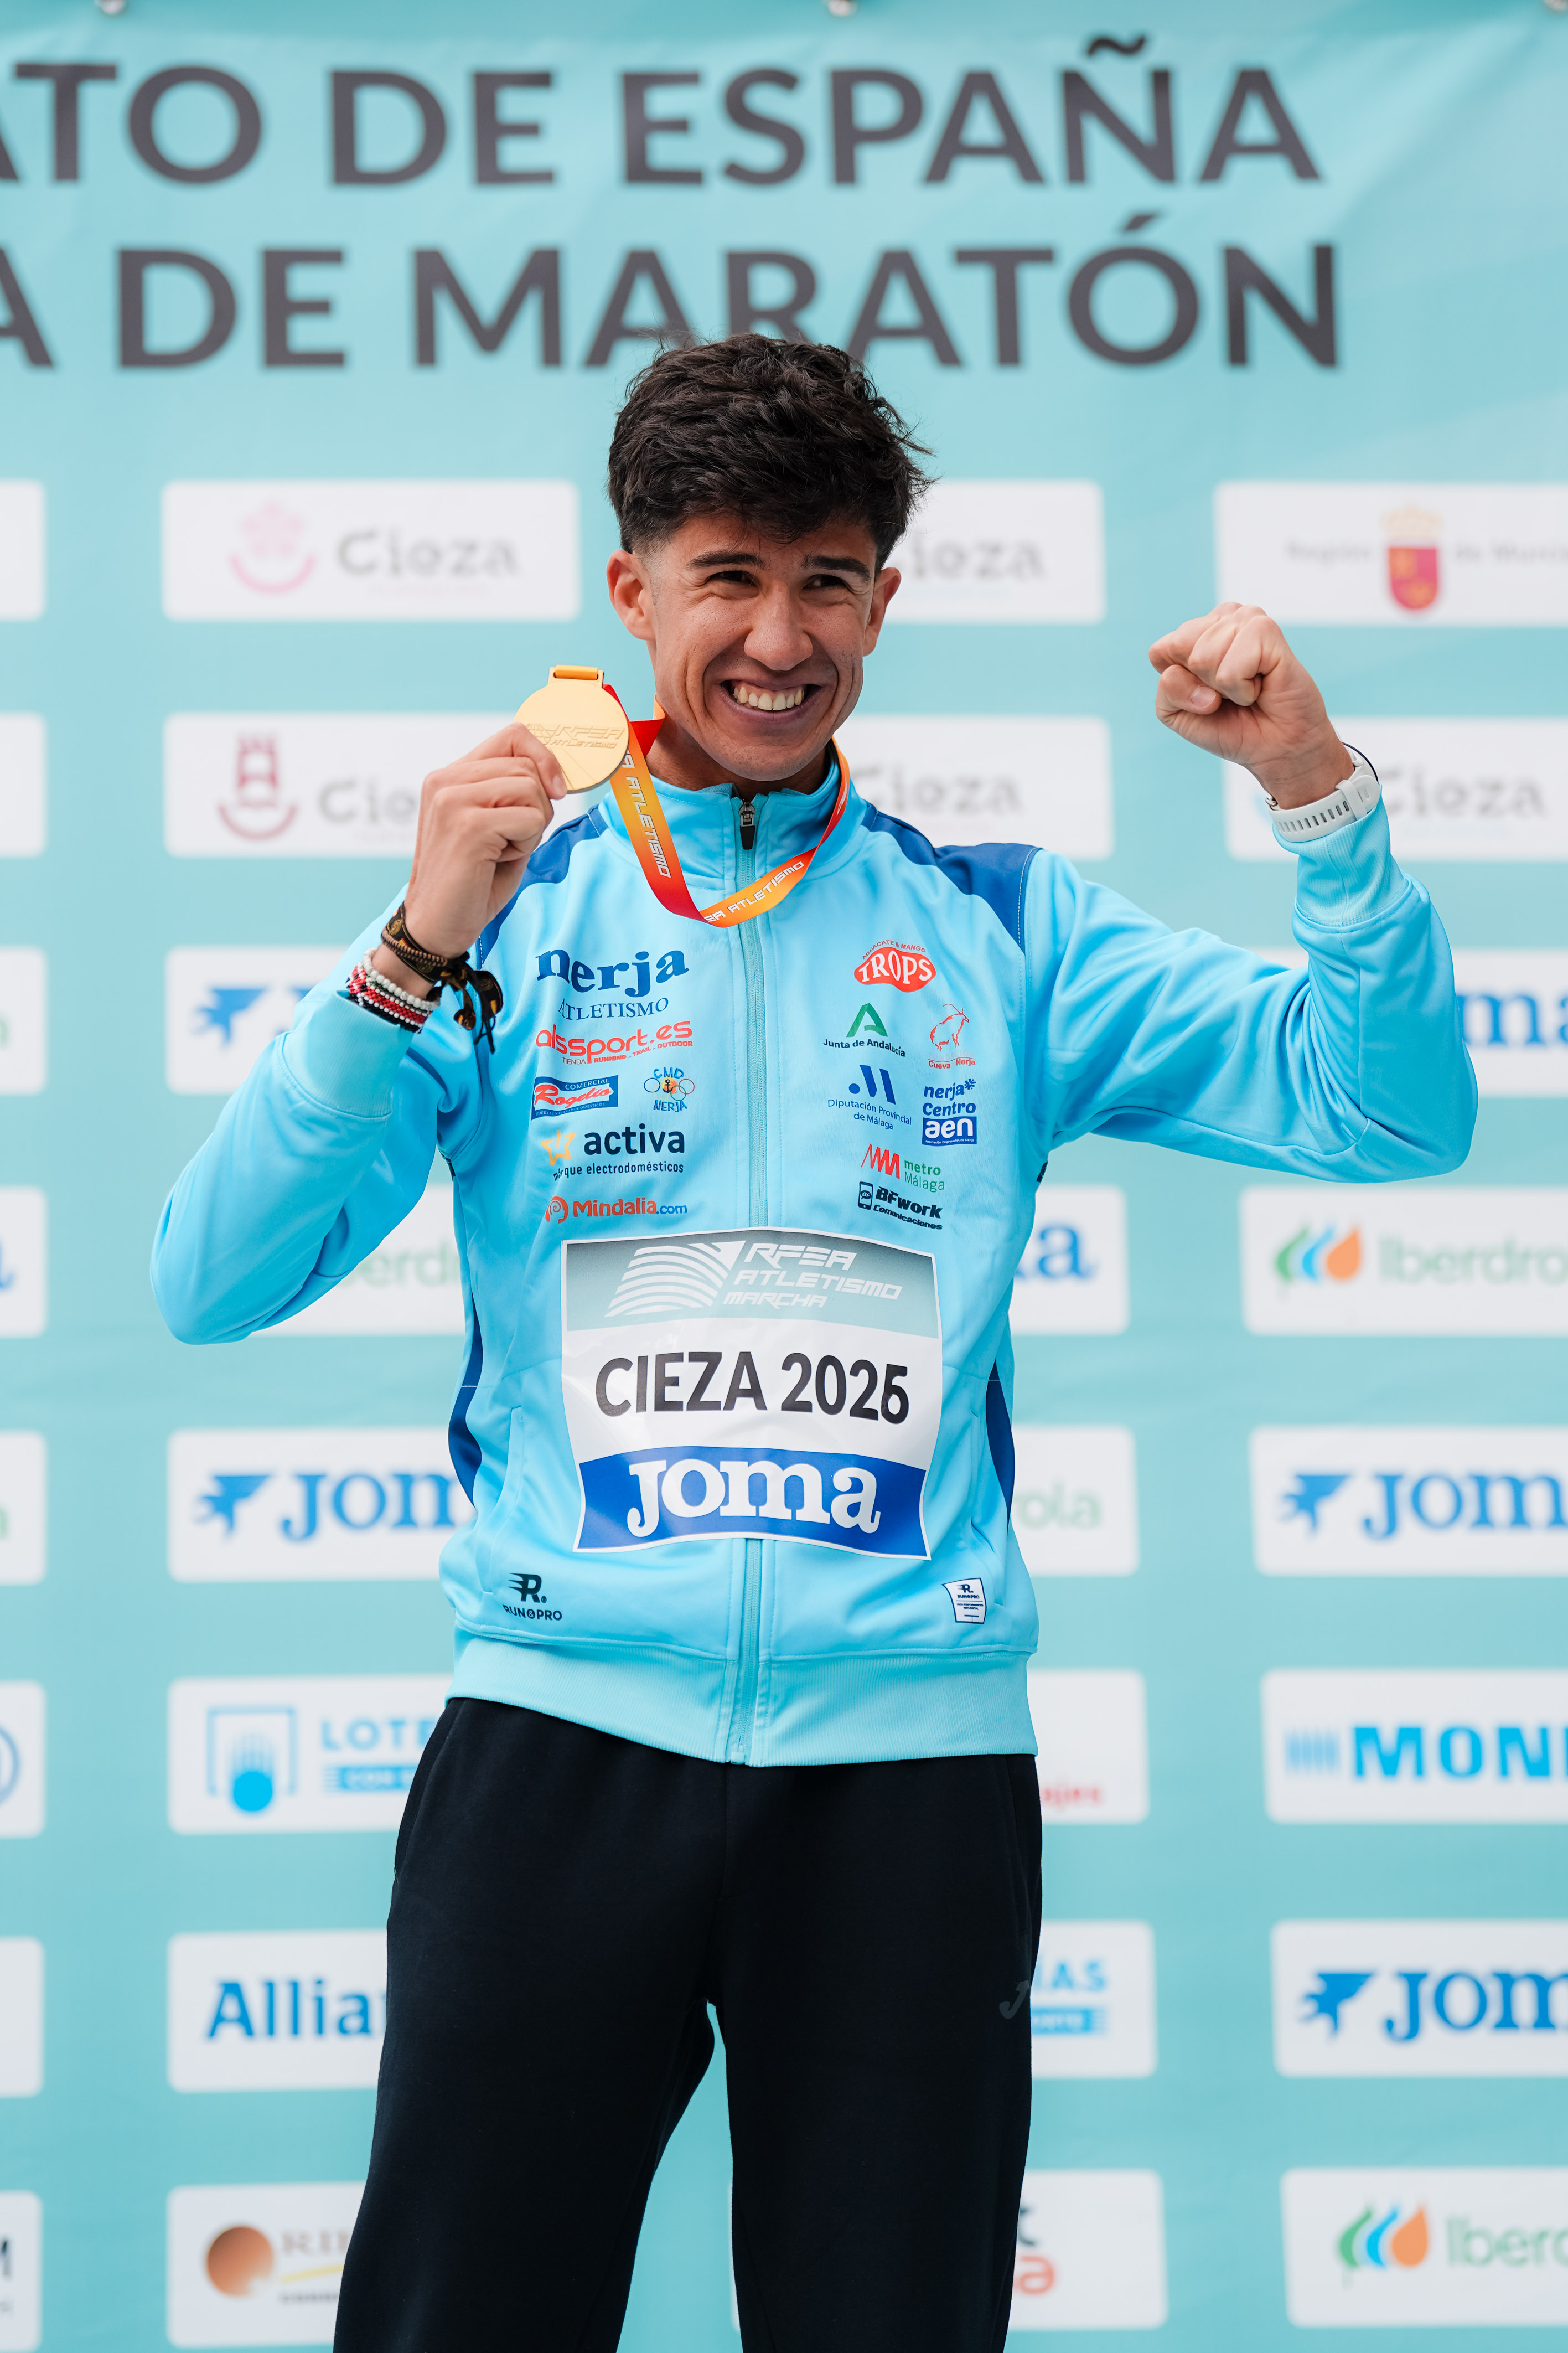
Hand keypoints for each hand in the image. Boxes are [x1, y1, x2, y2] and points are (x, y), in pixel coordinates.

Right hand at [371, 723, 567, 987]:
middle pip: (529, 767)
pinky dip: (526, 845)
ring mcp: (453, 799)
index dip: (545, 757)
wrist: (437, 926)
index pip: (513, 736)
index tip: (557, 789)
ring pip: (532, 790)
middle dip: (536, 808)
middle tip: (508, 842)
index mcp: (449, 776)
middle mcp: (445, 779)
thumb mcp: (498, 828)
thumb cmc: (471, 882)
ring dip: (531, 828)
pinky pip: (531, 819)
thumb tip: (557, 776)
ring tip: (499, 852)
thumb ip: (517, 795)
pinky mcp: (468, 824)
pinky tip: (496, 862)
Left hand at [1149, 603, 1352, 808]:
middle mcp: (1220, 620)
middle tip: (1230, 694)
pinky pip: (1230, 668)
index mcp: (1195, 635)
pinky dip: (1243, 689)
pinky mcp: (1266, 630)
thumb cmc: (1232, 727)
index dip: (1179, 686)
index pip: (1160, 651)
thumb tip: (1196, 665)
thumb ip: (1168, 689)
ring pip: (1203, 657)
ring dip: (1225, 688)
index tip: (1206, 698)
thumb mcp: (1180, 715)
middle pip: (1179, 648)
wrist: (1278, 748)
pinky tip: (1261, 686)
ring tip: (1248, 690)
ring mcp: (1245, 619)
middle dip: (1201, 685)